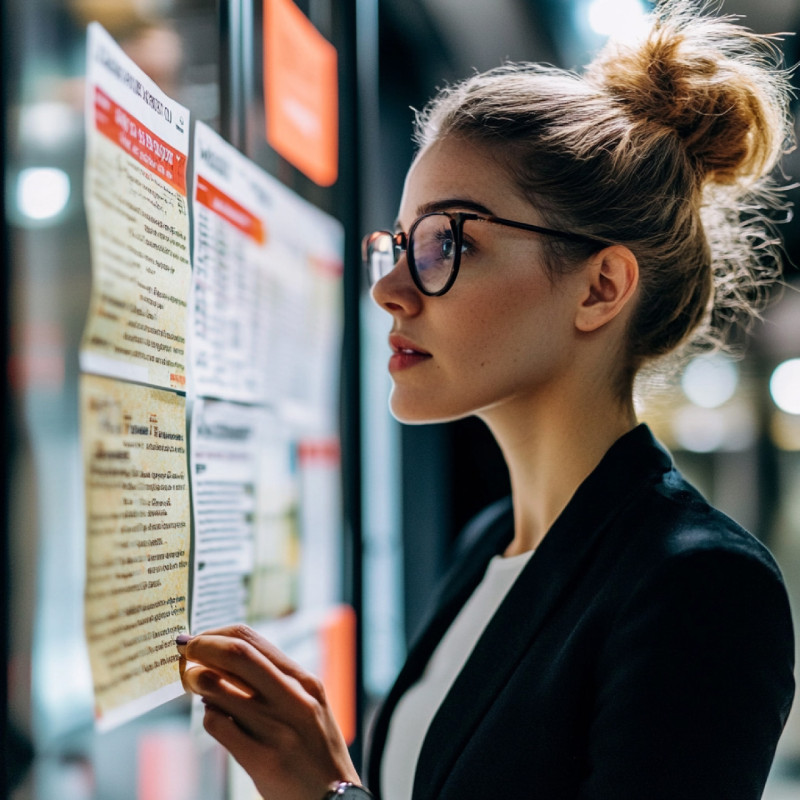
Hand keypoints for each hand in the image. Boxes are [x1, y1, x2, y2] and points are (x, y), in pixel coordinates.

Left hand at [177, 624, 359, 799]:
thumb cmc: (317, 751)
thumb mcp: (309, 706)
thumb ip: (275, 682)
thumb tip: (225, 659)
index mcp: (304, 682)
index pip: (251, 639)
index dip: (217, 634)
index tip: (199, 639)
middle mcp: (293, 699)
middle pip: (237, 653)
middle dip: (201, 647)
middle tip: (184, 652)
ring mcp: (277, 729)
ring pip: (219, 688)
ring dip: (197, 681)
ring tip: (194, 685)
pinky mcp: (262, 759)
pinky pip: (218, 725)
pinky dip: (208, 716)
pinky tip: (213, 717)